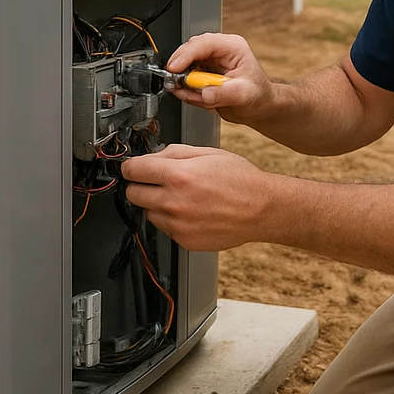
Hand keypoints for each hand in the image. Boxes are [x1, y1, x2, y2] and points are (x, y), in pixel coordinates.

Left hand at [120, 143, 277, 251]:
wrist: (261, 209)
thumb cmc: (240, 179)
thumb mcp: (207, 152)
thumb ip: (174, 153)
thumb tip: (151, 157)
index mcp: (178, 175)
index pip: (132, 170)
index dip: (132, 166)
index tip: (135, 167)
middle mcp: (173, 202)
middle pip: (132, 194)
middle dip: (140, 185)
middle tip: (155, 181)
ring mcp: (178, 224)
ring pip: (147, 212)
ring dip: (156, 204)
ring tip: (180, 197)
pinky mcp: (184, 240)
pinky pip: (164, 228)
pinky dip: (171, 219)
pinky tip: (190, 211)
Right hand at [164, 33, 272, 122]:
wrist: (257, 106)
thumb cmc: (258, 95)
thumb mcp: (244, 95)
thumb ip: (224, 94)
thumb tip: (205, 94)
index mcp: (232, 47)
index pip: (203, 43)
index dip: (185, 55)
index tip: (174, 68)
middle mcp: (219, 50)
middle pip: (189, 51)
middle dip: (180, 69)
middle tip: (177, 85)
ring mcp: (209, 61)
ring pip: (184, 66)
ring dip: (185, 84)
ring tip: (198, 98)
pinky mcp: (202, 72)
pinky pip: (185, 79)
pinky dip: (187, 91)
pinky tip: (200, 99)